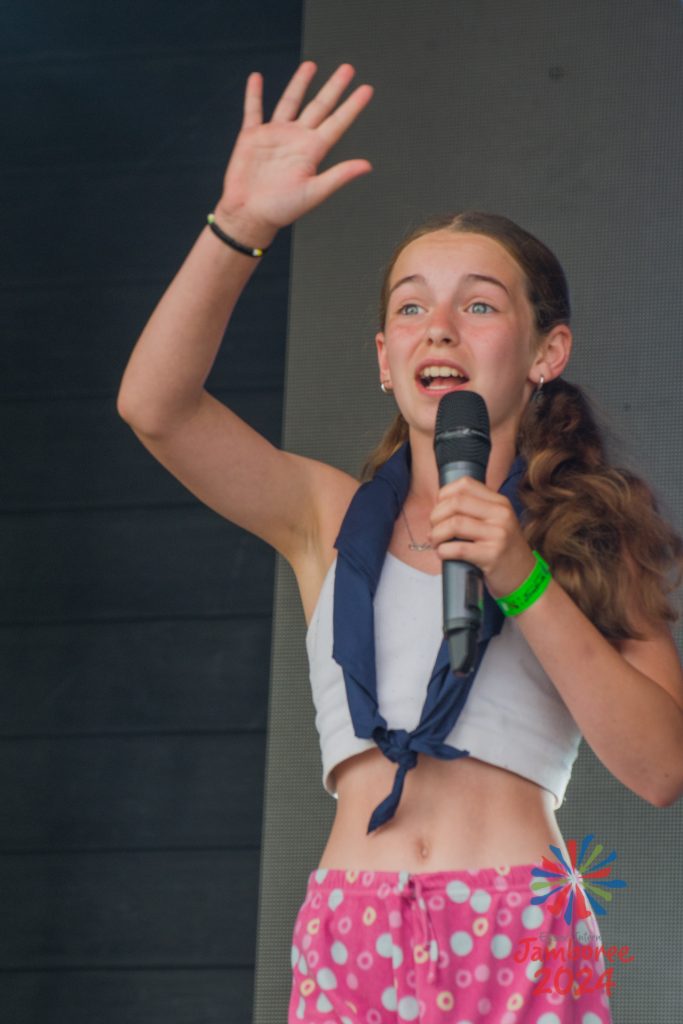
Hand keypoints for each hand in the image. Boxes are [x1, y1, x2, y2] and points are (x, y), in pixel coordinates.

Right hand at [215, 61, 372, 243]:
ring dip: (299, 83)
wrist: (249, 215)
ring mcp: (274, 136)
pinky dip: (254, 94)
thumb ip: (339, 176)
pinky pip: (254, 110)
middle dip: (333, 87)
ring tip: (311, 65)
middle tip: (348, 68)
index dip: (352, 106)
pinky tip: (256, 78)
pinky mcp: (252, 137)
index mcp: (312, 151)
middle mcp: (296, 139)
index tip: (367, 89)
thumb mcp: (314, 192)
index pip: (337, 123)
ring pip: (290, 102)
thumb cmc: (281, 209)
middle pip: (319, 106)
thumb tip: (367, 166)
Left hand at [428, 477, 535, 598]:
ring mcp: (498, 535)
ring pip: (454, 524)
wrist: (523, 577)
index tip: (439, 510)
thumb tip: (439, 505)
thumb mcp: (496, 522)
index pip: (465, 484)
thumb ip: (475, 509)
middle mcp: (501, 515)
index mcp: (500, 503)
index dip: (443, 495)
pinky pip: (458, 548)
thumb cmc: (502, 549)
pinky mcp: (492, 555)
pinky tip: (443, 554)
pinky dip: (443, 551)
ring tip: (436, 542)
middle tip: (434, 529)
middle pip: (456, 503)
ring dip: (437, 534)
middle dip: (436, 516)